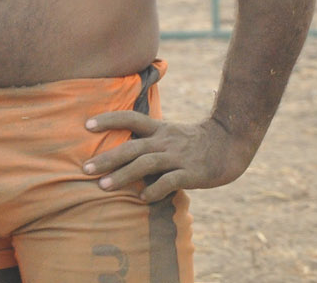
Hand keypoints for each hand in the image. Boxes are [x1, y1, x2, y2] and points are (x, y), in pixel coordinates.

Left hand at [82, 112, 254, 202]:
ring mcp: (178, 156)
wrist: (231, 143)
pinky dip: (154, 190)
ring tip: (103, 186)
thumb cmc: (195, 143)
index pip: (130, 118)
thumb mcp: (171, 135)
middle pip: (132, 146)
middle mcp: (165, 141)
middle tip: (85, 168)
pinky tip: (142, 199)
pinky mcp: (191, 173)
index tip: (86, 125)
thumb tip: (123, 155)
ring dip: (123, 175)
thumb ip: (149, 142)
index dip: (108, 119)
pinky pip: (169, 181)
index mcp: (159, 129)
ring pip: (146, 163)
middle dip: (107, 157)